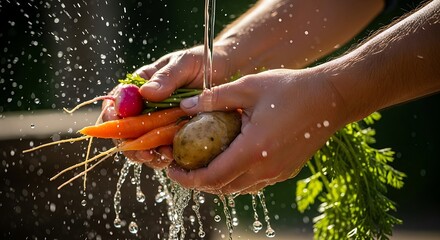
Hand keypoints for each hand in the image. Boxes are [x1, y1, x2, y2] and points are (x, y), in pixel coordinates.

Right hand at [101, 44, 233, 167]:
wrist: (225, 72)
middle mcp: (145, 107)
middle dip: (128, 144)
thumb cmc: (202, 62)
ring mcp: (159, 123)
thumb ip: (167, 77)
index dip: (112, 115)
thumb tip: (145, 93)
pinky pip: (162, 150)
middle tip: (141, 151)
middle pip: (124, 130)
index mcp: (140, 87)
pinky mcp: (173, 135)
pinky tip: (173, 156)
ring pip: (141, 144)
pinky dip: (164, 157)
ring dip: (146, 154)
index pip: (116, 102)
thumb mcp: (184, 63)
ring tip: (160, 156)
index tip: (119, 123)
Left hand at [167, 68, 348, 194]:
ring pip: (238, 188)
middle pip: (222, 188)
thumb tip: (184, 106)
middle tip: (184, 164)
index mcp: (253, 150)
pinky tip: (231, 159)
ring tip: (203, 162)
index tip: (173, 169)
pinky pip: (254, 183)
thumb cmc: (290, 89)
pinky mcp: (286, 171)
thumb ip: (213, 99)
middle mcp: (265, 168)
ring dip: (216, 180)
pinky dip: (236, 178)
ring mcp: (278, 173)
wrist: (331, 99)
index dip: (187, 178)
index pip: (212, 178)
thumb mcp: (248, 87)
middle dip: (198, 181)